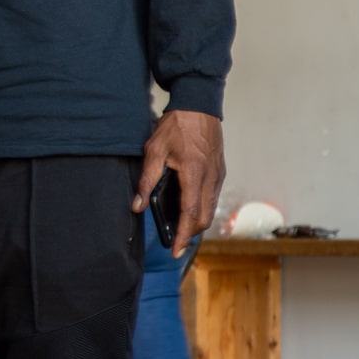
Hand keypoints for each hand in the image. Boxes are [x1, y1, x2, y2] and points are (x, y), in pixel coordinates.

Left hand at [132, 110, 225, 257]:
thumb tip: (138, 206)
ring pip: (210, 210)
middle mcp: (211, 179)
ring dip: (197, 223)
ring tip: (181, 228)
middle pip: (204, 218)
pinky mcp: (220, 173)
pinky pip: (212, 198)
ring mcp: (218, 177)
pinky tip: (189, 207)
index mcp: (194, 175)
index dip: (183, 236)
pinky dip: (202, 209)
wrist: (200, 106)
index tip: (176, 252)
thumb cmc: (177, 126)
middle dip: (190, 234)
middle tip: (175, 242)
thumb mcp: (154, 150)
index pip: (190, 214)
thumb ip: (146, 181)